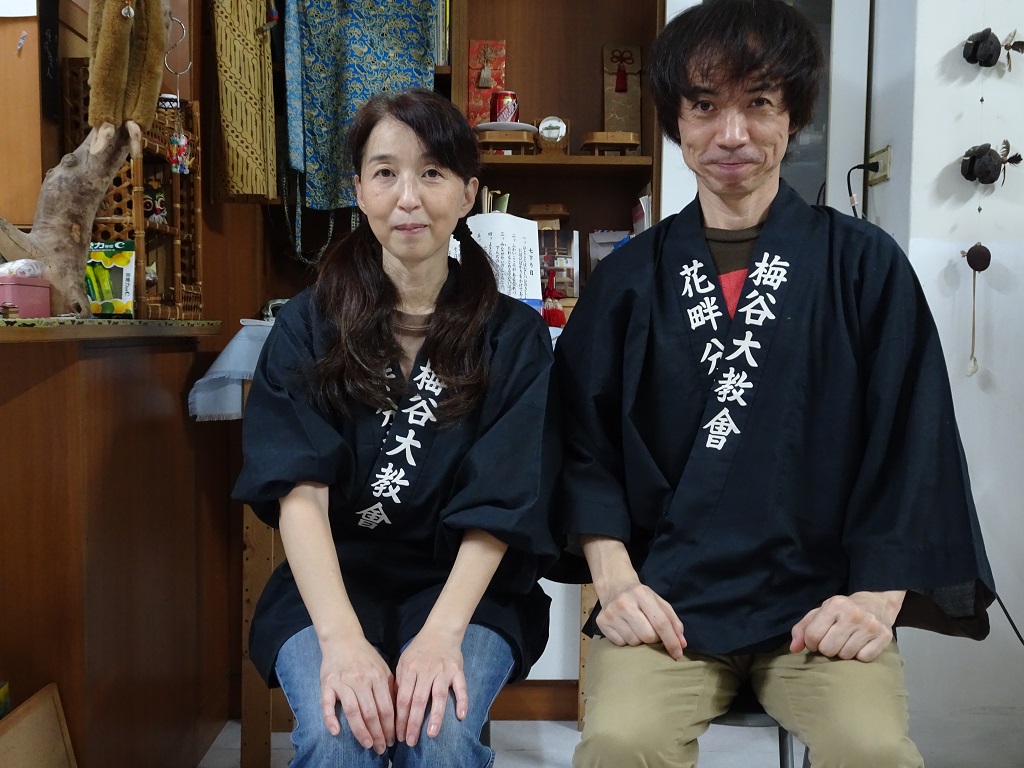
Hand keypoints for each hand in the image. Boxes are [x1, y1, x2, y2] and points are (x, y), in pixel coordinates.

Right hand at [319, 637, 395, 754]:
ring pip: (353, 712)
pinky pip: (327, 704)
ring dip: (361, 732)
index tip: (394, 741)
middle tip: (382, 748)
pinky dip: (330, 719)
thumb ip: (390, 688)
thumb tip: (399, 713)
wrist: (343, 639)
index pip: (386, 708)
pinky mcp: (327, 683)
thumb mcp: (383, 668)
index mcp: (378, 677)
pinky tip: (336, 732)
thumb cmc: (365, 656)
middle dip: (378, 734)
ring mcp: (343, 682)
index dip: (390, 727)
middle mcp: (361, 680)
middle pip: (371, 713)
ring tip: (368, 744)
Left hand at [394, 625, 466, 745]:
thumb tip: (394, 707)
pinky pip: (461, 687)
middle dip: (413, 723)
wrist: (441, 631)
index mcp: (410, 669)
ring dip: (435, 716)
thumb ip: (400, 682)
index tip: (398, 734)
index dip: (400, 718)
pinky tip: (461, 716)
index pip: (403, 698)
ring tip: (431, 733)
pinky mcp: (458, 670)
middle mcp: (426, 671)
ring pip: (439, 695)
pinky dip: (462, 701)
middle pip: (419, 700)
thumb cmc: (420, 649)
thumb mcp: (404, 661)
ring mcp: (443, 671)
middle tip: (410, 741)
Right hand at [595, 577, 686, 659]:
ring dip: (639, 640)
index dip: (671, 641)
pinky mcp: (601, 622)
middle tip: (651, 631)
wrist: (614, 587)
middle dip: (654, 639)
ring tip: (636, 628)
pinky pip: (620, 644)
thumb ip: (673, 622)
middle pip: (648, 636)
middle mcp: (625, 602)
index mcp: (642, 594)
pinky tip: (625, 629)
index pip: (661, 623)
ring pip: (634, 642)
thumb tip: (682, 644)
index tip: (678, 654)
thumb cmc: (641, 598)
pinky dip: (626, 641)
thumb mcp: (659, 603)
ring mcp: (611, 612)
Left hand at [790, 590, 905, 661]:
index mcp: (834, 604)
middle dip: (827, 648)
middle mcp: (853, 614)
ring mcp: (870, 626)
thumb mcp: (820, 613)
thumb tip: (794, 649)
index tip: (816, 640)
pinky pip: (864, 658)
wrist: (876, 604)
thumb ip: (802, 629)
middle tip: (833, 640)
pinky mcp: (884, 637)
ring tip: (847, 641)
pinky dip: (860, 655)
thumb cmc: (842, 611)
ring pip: (846, 656)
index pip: (813, 636)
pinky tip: (860, 644)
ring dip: (843, 652)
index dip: (811, 643)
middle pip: (828, 649)